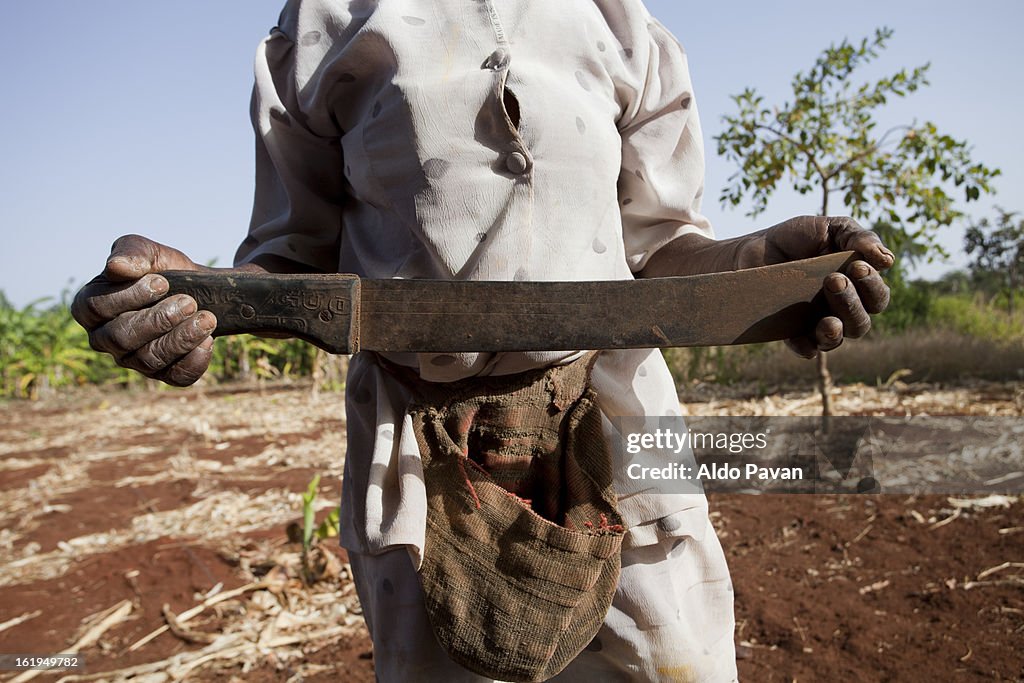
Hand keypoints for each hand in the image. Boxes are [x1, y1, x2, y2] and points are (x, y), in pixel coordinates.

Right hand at [71, 235, 215, 385]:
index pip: (95, 307)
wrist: (201, 291)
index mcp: (90, 307)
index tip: (162, 283)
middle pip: (121, 338)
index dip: (129, 296)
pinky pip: (176, 377)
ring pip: (148, 359)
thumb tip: (116, 267)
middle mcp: (106, 339)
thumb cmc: (164, 271)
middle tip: (189, 303)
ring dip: (181, 338)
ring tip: (206, 318)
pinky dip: (194, 361)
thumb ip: (131, 252)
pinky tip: (208, 340)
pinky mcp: (163, 373)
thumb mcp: (149, 252)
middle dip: (158, 320)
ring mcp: (133, 360)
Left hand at [749, 215, 894, 357]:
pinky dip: (806, 348)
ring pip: (836, 338)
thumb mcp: (831, 228)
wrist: (755, 246)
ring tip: (828, 321)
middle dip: (851, 303)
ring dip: (835, 331)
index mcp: (857, 285)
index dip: (872, 286)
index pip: (877, 297)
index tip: (858, 267)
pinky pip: (804, 348)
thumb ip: (859, 238)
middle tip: (833, 280)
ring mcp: (816, 322)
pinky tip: (805, 342)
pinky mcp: (791, 331)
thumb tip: (888, 260)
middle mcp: (841, 308)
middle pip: (860, 322)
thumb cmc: (798, 237)